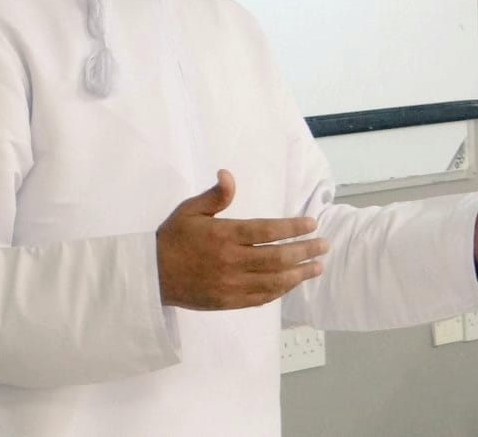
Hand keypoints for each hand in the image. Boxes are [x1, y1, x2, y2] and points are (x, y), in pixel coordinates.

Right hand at [156, 170, 328, 309]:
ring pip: (274, 281)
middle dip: (305, 251)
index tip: (312, 224)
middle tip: (325, 245)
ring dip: (300, 274)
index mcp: (224, 235)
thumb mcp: (190, 210)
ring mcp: (231, 285)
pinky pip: (262, 298)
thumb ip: (215, 195)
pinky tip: (292, 283)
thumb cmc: (173, 238)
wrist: (152, 275)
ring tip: (318, 267)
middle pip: (277, 258)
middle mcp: (232, 261)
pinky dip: (281, 290)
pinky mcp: (229, 302)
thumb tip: (228, 174)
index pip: (267, 232)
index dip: (293, 228)